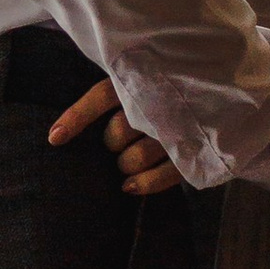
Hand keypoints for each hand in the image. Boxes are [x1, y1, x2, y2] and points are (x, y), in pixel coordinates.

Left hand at [47, 74, 181, 199]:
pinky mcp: (192, 153)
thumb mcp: (136, 85)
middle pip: (116, 133)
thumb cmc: (164, 94)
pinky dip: (144, 184)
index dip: (76, 117)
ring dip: (126, 164)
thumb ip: (105, 99)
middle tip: (119, 143)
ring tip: (130, 160)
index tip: (54, 138)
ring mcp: (177, 131)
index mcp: (142, 81)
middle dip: (112, 143)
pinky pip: (163, 177)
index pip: (102, 96)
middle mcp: (160, 104)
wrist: (215, 93)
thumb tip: (57, 135)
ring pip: (135, 158)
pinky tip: (129, 186)